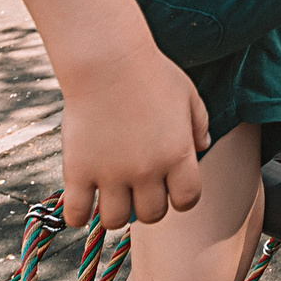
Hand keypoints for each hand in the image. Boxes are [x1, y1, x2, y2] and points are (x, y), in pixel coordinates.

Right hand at [57, 47, 210, 228]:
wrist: (107, 60)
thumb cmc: (149, 72)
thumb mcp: (187, 94)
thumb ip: (199, 124)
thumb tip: (203, 146)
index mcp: (178, 154)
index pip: (187, 200)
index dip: (179, 197)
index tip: (169, 187)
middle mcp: (147, 171)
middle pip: (152, 214)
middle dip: (147, 205)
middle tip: (137, 188)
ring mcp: (111, 174)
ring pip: (115, 220)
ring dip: (114, 211)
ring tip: (110, 194)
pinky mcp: (78, 171)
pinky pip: (77, 213)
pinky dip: (78, 214)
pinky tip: (82, 200)